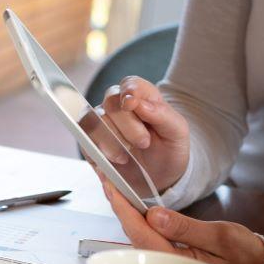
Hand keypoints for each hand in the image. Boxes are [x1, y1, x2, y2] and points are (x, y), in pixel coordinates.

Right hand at [78, 76, 189, 194]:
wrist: (160, 178)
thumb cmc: (169, 150)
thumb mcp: (177, 133)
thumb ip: (162, 114)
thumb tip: (138, 103)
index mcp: (141, 98)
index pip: (129, 84)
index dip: (128, 91)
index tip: (131, 105)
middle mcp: (119, 108)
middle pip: (110, 103)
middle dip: (126, 125)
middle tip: (143, 143)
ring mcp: (103, 126)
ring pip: (93, 122)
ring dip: (111, 141)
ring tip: (127, 157)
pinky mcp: (92, 144)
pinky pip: (86, 143)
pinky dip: (99, 154)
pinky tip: (115, 163)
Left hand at [103, 179, 263, 263]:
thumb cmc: (244, 255)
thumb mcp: (221, 236)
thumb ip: (186, 228)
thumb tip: (154, 215)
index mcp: (177, 263)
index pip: (141, 233)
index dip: (124, 209)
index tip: (111, 188)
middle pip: (133, 236)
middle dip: (119, 209)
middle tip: (106, 181)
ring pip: (137, 238)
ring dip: (126, 214)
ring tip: (115, 190)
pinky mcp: (167, 261)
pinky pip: (146, 240)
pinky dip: (137, 222)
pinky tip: (132, 208)